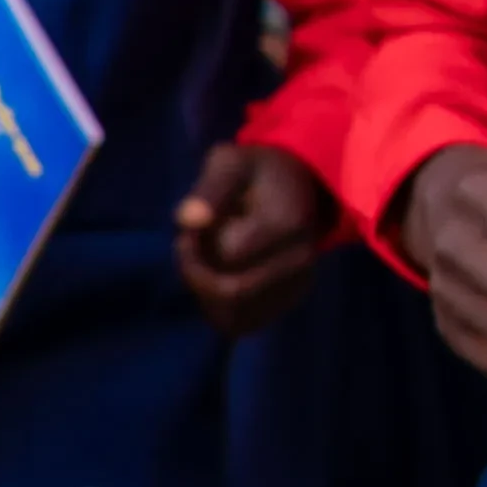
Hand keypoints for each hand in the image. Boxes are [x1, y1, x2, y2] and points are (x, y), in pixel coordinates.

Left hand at [175, 135, 338, 333]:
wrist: (300, 190)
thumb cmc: (256, 173)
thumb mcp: (231, 163)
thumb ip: (210, 187)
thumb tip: (186, 219)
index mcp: (288, 224)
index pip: (227, 255)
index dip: (195, 243)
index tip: (190, 224)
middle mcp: (299, 261)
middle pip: (229, 291)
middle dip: (195, 272)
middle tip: (191, 245)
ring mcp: (296, 286)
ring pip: (230, 314)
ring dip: (204, 291)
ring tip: (208, 258)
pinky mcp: (286, 302)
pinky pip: (238, 323)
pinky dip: (216, 306)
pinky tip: (218, 276)